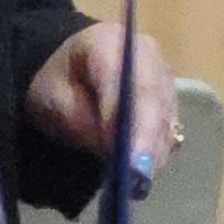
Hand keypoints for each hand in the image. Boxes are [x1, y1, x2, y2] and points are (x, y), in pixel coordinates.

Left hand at [25, 21, 181, 182]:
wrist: (65, 65)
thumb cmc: (55, 80)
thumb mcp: (54, 100)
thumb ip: (83, 122)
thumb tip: (117, 149)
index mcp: (110, 42)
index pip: (130, 83)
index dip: (135, 123)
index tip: (133, 161)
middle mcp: (146, 54)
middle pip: (155, 100)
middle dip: (148, 142)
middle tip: (138, 180)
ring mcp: (162, 73)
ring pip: (167, 115)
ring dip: (155, 150)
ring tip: (139, 180)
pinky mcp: (168, 94)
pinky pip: (169, 123)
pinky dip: (157, 148)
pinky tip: (144, 168)